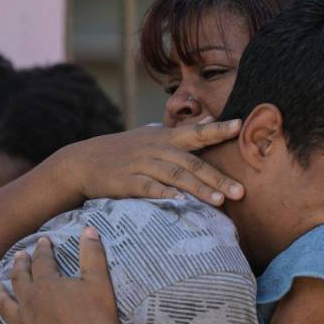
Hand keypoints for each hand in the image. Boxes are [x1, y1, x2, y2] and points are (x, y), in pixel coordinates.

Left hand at [0, 228, 128, 323]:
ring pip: (3, 307)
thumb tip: (88, 229)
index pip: (41, 261)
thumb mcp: (99, 280)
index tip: (43, 241)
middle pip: (19, 280)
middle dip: (19, 266)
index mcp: (46, 284)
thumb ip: (92, 253)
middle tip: (18, 257)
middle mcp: (29, 303)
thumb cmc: (98, 316)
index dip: (42, 250)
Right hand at [58, 118, 243, 206]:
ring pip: (174, 176)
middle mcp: (156, 149)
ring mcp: (141, 165)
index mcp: (165, 137)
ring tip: (218, 201)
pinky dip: (164, 194)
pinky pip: (148, 188)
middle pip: (191, 163)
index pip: (197, 132)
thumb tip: (211, 121)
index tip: (239, 125)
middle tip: (240, 191)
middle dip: (217, 177)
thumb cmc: (125, 151)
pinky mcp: (126, 182)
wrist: (83, 161)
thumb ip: (182, 132)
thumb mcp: (152, 136)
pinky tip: (179, 203)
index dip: (218, 130)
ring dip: (197, 189)